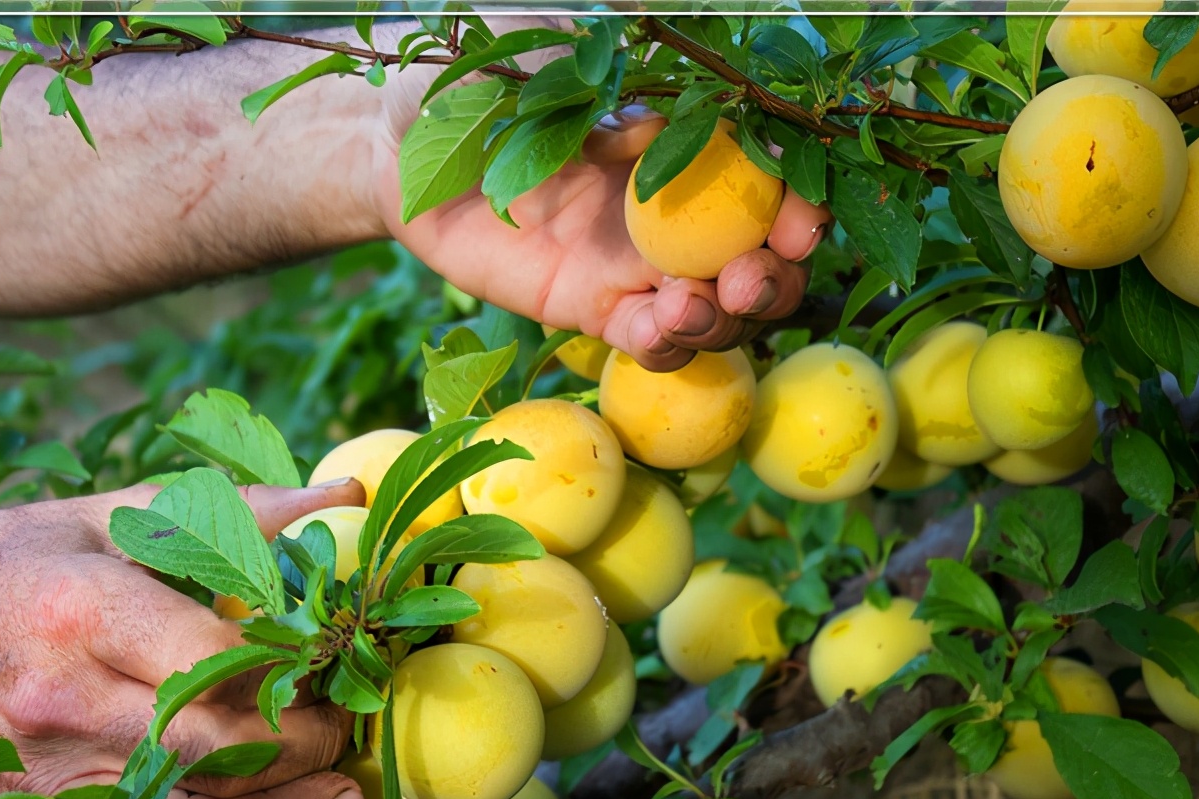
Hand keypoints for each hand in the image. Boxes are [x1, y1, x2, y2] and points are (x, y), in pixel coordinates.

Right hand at [0, 479, 369, 798]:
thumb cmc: (5, 570)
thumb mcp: (102, 516)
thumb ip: (226, 514)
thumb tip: (337, 498)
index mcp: (81, 613)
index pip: (213, 662)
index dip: (293, 670)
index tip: (336, 658)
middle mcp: (66, 704)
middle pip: (217, 747)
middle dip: (305, 742)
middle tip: (345, 720)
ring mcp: (53, 779)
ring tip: (341, 785)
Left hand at [373, 92, 832, 372]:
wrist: (398, 143)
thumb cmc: (475, 79)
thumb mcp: (543, 55)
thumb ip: (605, 82)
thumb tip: (655, 125)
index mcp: (687, 139)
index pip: (769, 179)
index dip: (799, 203)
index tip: (801, 220)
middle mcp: (675, 209)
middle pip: (759, 259)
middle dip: (776, 277)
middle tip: (751, 276)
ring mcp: (634, 264)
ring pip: (713, 310)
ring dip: (723, 319)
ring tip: (688, 307)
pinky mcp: (589, 307)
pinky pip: (645, 340)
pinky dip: (665, 344)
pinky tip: (656, 330)